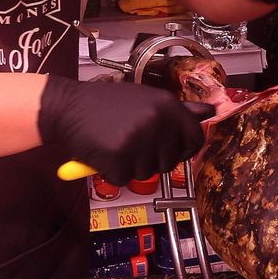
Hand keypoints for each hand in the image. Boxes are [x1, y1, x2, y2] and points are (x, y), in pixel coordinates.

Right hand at [37, 77, 214, 184]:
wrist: (67, 106)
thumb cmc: (108, 104)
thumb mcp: (147, 99)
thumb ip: (179, 110)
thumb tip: (210, 111)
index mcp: (167, 105)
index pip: (195, 138)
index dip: (184, 148)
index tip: (170, 148)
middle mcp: (156, 121)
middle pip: (171, 161)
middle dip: (152, 158)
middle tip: (131, 140)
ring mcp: (137, 141)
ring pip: (147, 173)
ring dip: (131, 165)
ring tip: (115, 143)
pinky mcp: (117, 159)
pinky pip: (123, 179)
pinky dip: (111, 171)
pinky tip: (103, 152)